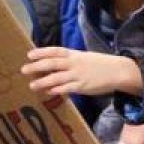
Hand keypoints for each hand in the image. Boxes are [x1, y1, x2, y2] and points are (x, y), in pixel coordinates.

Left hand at [20, 47, 141, 96]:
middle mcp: (74, 63)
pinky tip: (48, 92)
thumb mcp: (84, 57)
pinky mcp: (82, 87)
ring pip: (56, 78)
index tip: (29, 54)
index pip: (55, 51)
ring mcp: (77, 75)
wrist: (118, 71)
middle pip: (52, 63)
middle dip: (37, 66)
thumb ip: (69, 60)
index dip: (42, 52)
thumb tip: (53, 64)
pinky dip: (56, 90)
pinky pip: (66, 88)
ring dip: (43, 81)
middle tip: (24, 69)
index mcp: (74, 54)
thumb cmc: (100, 64)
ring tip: (32, 85)